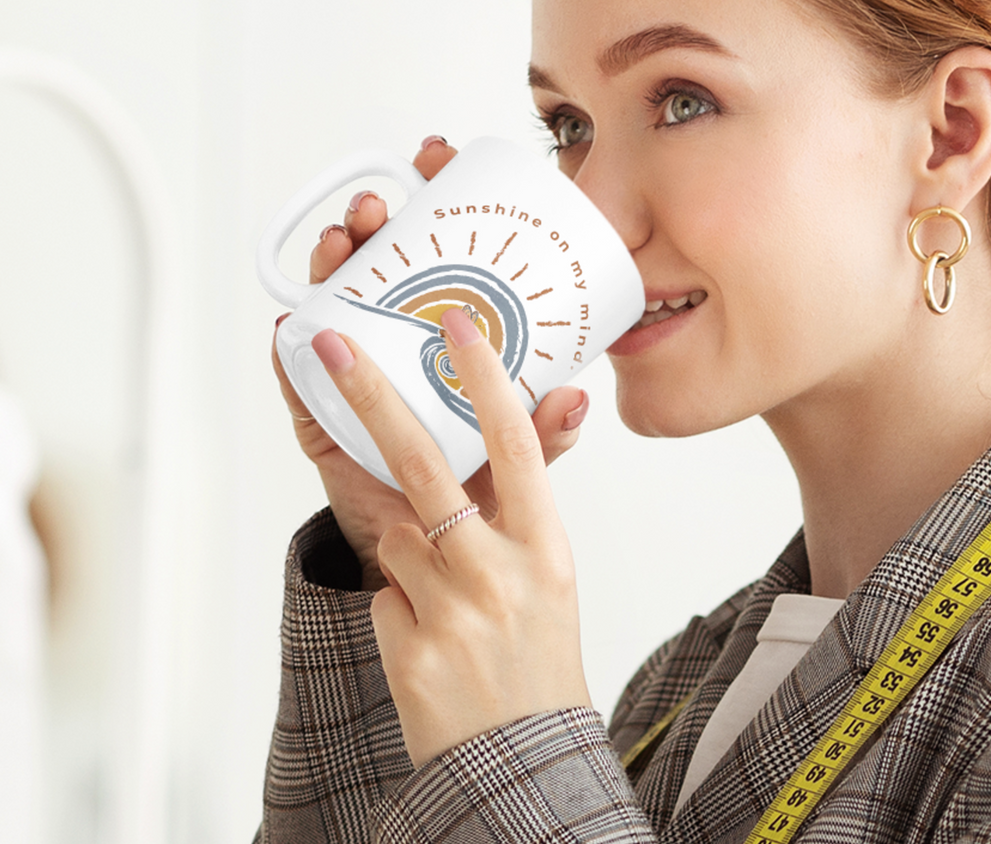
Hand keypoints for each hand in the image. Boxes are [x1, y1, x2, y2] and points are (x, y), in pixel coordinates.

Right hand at [271, 135, 589, 589]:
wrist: (434, 559)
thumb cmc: (478, 491)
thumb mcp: (520, 457)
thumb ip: (547, 434)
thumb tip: (576, 400)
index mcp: (450, 334)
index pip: (443, 246)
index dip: (437, 196)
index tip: (440, 155)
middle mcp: (401, 339)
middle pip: (384, 260)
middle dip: (380, 218)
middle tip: (384, 205)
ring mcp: (359, 370)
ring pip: (336, 299)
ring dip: (334, 262)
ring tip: (344, 243)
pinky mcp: (322, 413)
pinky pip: (298, 372)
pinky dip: (291, 346)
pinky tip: (292, 322)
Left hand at [313, 308, 591, 764]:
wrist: (518, 760)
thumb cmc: (537, 655)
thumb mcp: (552, 573)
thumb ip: (532, 496)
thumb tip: (564, 399)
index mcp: (546, 545)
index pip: (517, 443)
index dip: (485, 378)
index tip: (457, 322)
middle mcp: (502, 572)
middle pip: (427, 465)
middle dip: (374, 397)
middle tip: (335, 346)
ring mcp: (454, 612)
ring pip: (398, 538)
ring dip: (411, 554)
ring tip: (452, 604)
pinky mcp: (409, 650)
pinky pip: (385, 594)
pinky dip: (401, 605)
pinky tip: (433, 642)